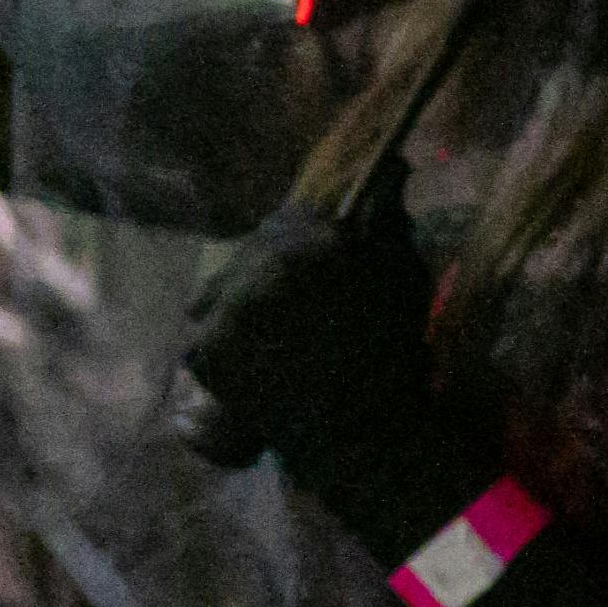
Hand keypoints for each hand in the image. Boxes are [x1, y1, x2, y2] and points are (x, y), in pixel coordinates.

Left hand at [180, 170, 455, 514]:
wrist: (364, 440)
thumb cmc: (392, 355)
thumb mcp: (402, 278)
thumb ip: (388, 220)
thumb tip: (388, 166)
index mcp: (302, 248)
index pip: (296, 218)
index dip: (315, 235)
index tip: (329, 252)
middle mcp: (251, 273)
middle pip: (257, 250)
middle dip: (280, 263)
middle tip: (306, 294)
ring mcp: (221, 315)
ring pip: (225, 287)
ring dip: (245, 297)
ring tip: (277, 324)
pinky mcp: (204, 355)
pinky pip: (207, 330)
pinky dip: (225, 337)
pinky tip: (254, 352)